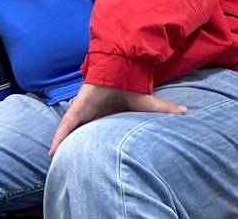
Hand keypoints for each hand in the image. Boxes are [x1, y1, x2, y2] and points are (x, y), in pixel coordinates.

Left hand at [49, 83, 186, 156]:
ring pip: (70, 133)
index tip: (90, 161)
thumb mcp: (147, 104)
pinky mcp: (77, 109)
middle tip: (69, 166)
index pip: (97, 134)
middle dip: (74, 149)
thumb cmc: (131, 87)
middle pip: (81, 136)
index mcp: (106, 117)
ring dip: (63, 146)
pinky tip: (52, 152)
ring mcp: (83, 113)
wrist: (120, 71)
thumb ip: (163, 110)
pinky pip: (66, 125)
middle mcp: (93, 116)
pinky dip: (59, 137)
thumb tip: (186, 112)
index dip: (93, 146)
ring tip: (55, 163)